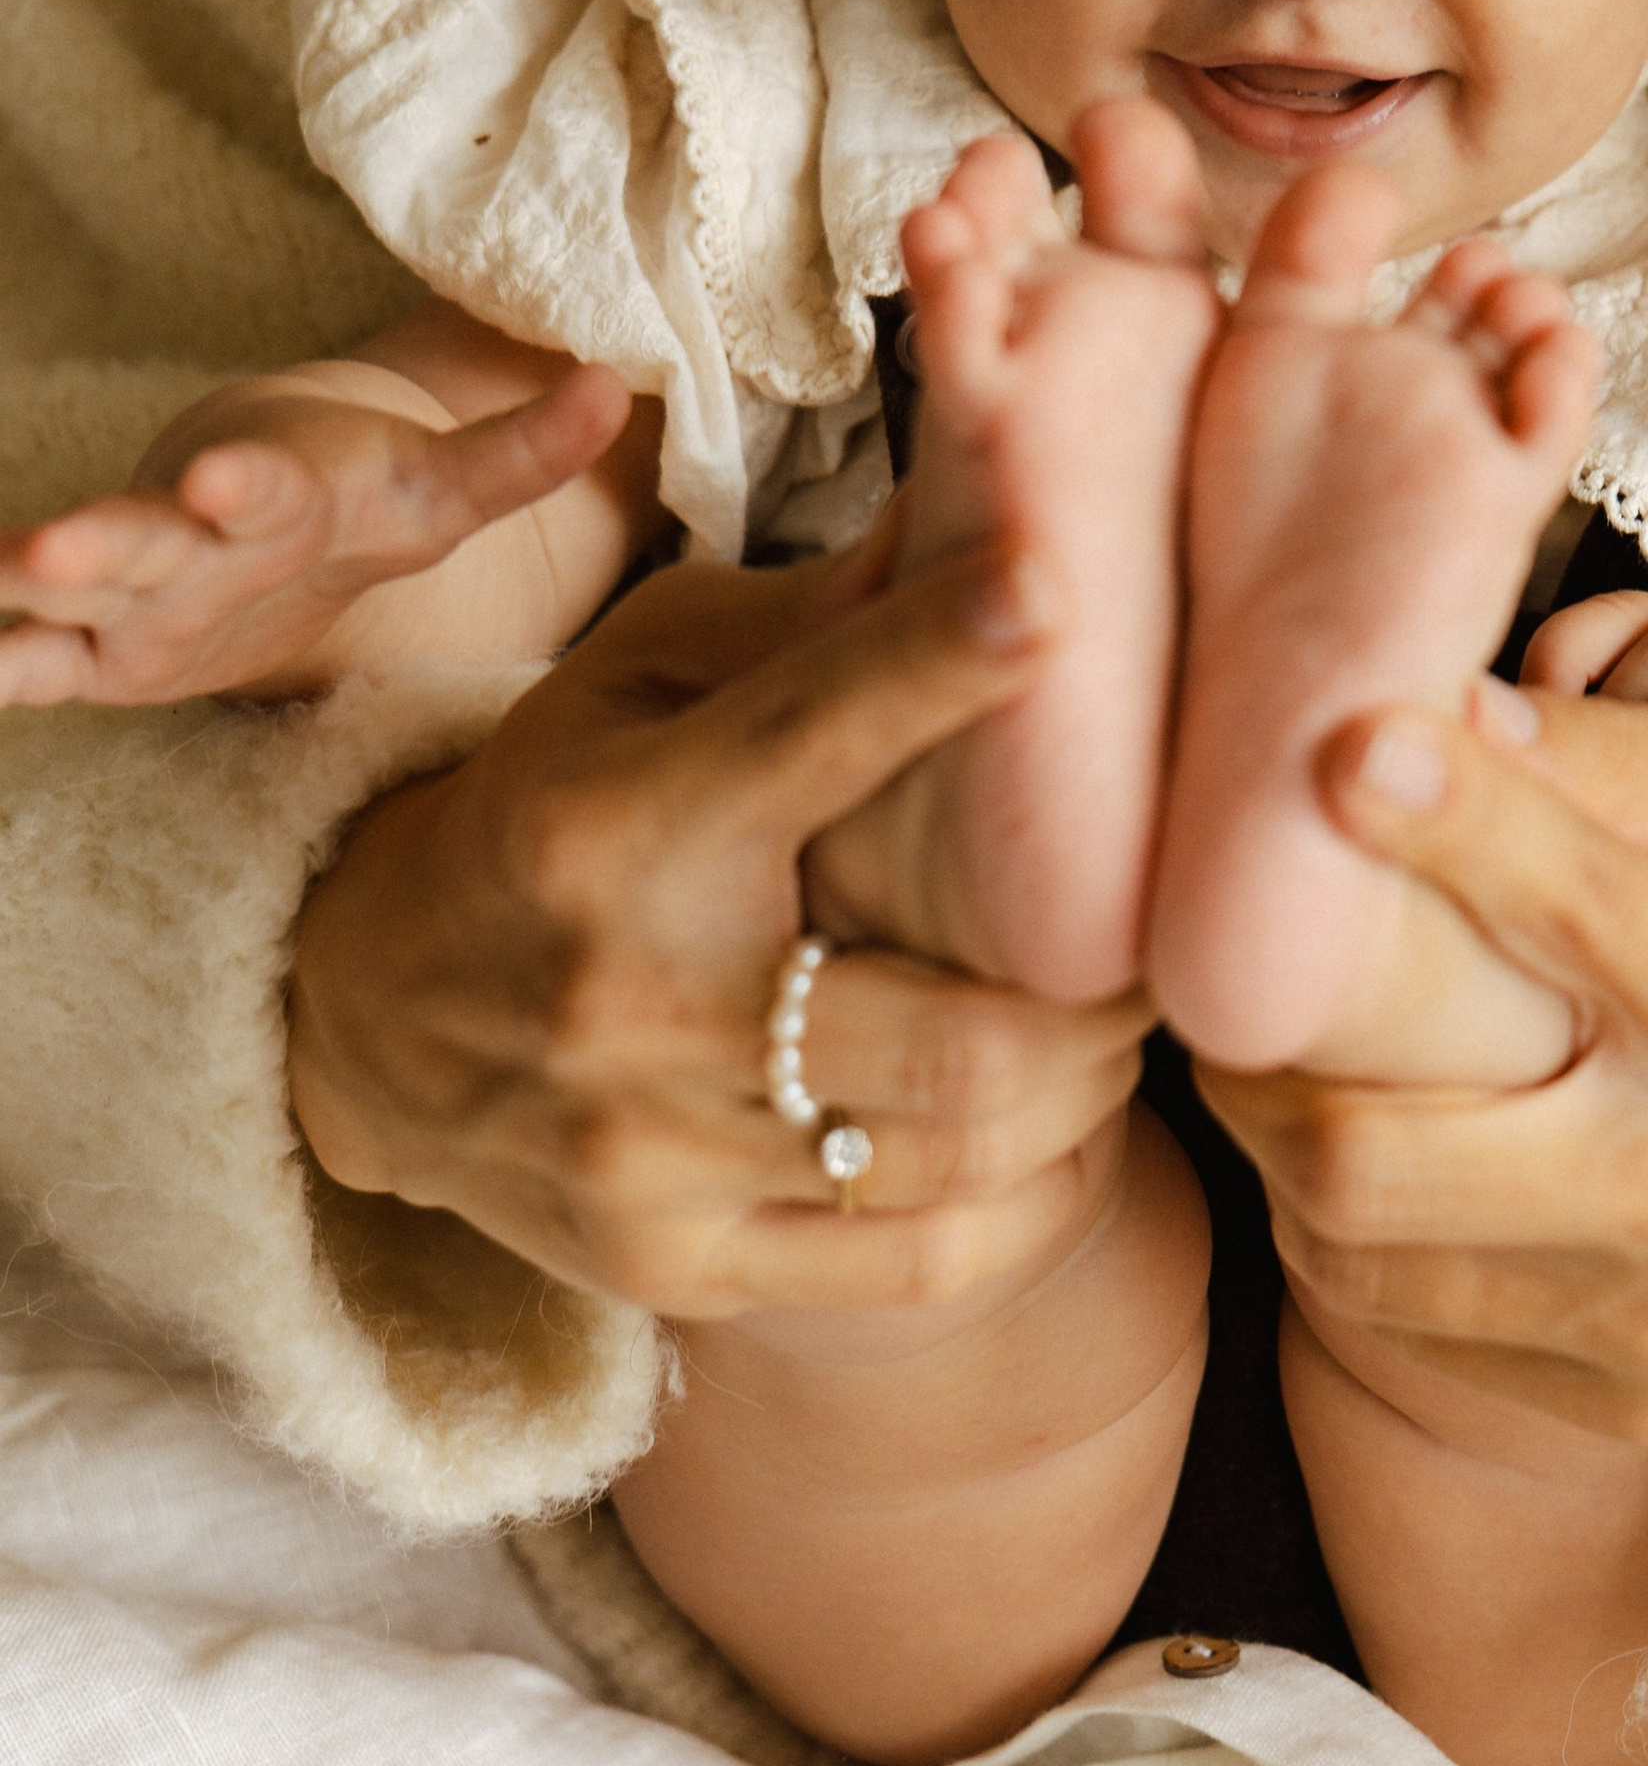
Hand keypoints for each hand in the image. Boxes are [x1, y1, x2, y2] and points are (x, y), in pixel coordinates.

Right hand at [0, 362, 629, 704]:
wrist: (264, 497)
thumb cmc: (365, 499)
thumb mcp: (446, 488)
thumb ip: (523, 453)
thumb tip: (616, 388)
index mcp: (283, 493)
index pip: (266, 487)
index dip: (248, 485)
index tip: (223, 482)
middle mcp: (196, 538)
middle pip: (144, 540)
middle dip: (101, 543)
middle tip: (51, 545)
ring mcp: (142, 591)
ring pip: (71, 592)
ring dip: (28, 590)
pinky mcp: (107, 651)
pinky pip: (43, 664)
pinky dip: (1, 664)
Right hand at [288, 527, 1152, 1320]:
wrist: (367, 1018)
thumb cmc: (557, 808)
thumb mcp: (646, 678)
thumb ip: (819, 620)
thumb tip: (996, 499)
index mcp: (624, 822)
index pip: (807, 733)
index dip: (939, 664)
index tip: (1053, 590)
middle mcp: (636, 1001)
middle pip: (954, 1030)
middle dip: (1103, 990)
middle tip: (1163, 934)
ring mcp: (654, 1157)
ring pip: (962, 1150)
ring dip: (1091, 1086)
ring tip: (1125, 1023)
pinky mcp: (679, 1267)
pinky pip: (928, 1257)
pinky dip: (1036, 1193)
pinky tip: (1065, 1131)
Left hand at [1195, 686, 1647, 1445]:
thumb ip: (1629, 762)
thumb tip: (1439, 712)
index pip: (1570, 908)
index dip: (1436, 823)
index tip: (1335, 748)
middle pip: (1380, 1153)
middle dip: (1262, 1059)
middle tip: (1229, 973)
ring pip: (1359, 1255)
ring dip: (1282, 1148)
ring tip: (1277, 1059)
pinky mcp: (1637, 1401)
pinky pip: (1415, 1330)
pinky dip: (1354, 1236)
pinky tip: (1369, 1155)